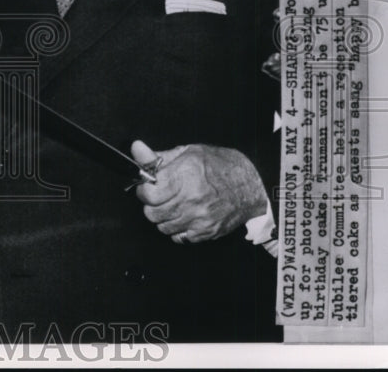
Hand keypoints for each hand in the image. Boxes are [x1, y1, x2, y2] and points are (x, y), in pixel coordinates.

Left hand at [131, 140, 268, 243]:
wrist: (250, 186)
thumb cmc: (220, 166)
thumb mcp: (189, 153)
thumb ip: (159, 156)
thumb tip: (136, 149)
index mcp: (185, 176)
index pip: (149, 192)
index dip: (144, 189)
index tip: (148, 185)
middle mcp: (191, 199)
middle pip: (152, 212)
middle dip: (151, 204)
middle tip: (159, 195)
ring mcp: (199, 218)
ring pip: (162, 227)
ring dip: (163, 217)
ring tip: (173, 204)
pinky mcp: (206, 232)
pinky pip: (178, 237)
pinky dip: (176, 229)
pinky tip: (183, 216)